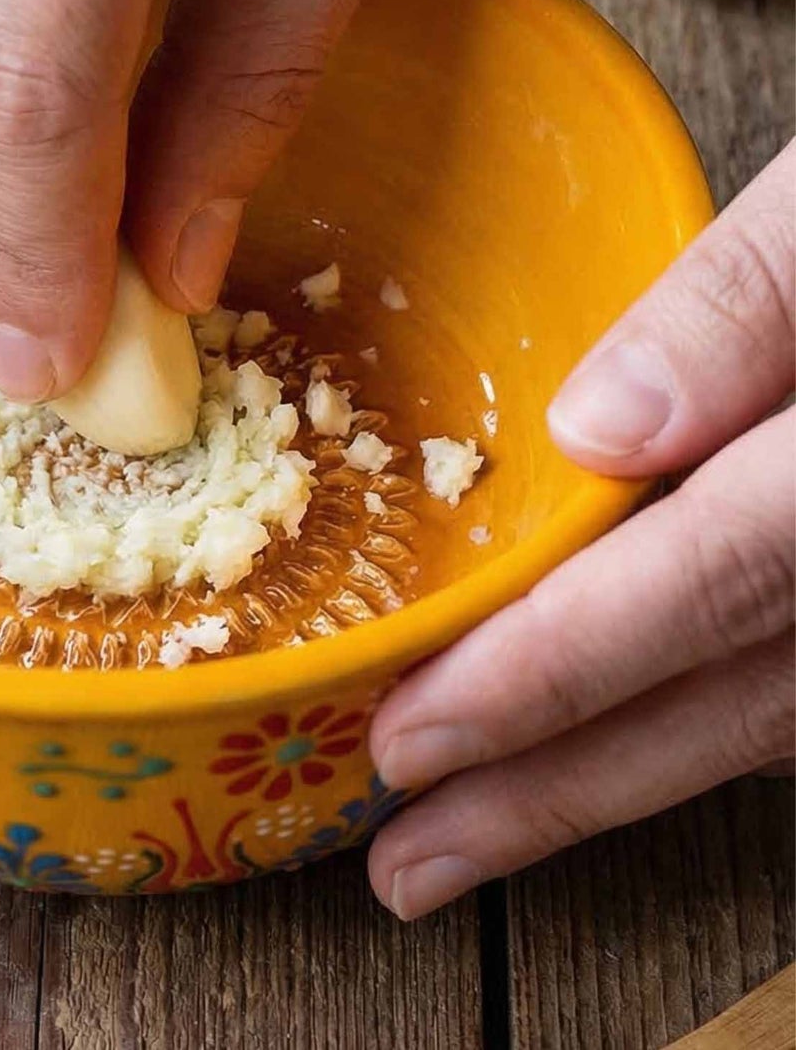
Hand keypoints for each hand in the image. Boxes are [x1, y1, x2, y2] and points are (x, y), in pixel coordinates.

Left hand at [367, 142, 795, 919]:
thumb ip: (747, 305)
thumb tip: (599, 429)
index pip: (705, 583)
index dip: (551, 674)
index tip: (412, 740)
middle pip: (729, 706)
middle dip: (553, 794)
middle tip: (408, 863)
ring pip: (767, 728)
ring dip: (615, 790)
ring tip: (476, 838)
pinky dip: (702, 737)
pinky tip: (613, 757)